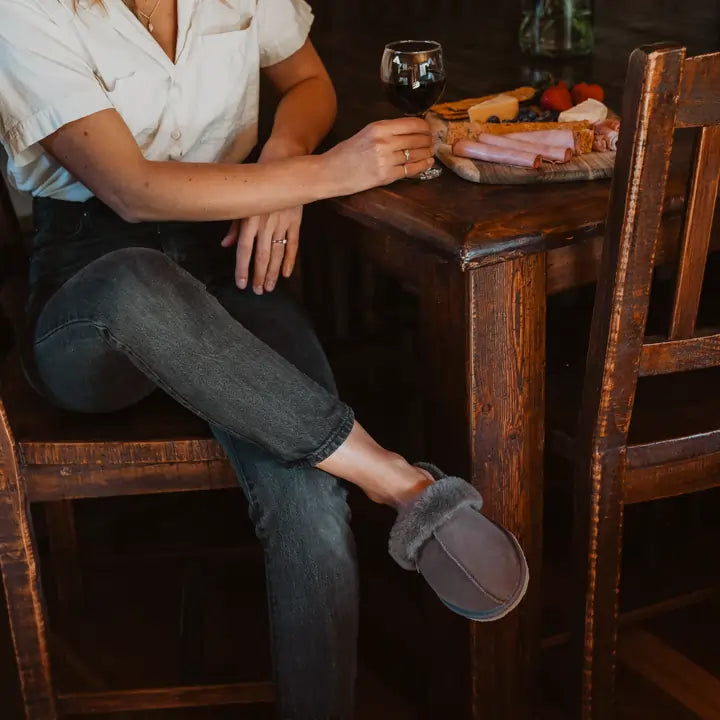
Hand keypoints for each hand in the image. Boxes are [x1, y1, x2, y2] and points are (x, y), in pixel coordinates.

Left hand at [221, 138, 304, 292]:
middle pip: (261, 255)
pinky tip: (286, 274)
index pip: (244, 250)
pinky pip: (293, 244)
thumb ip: (234, 226)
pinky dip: (290, 260)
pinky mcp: (295, 221)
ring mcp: (282, 223)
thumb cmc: (256, 184)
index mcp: (250, 219)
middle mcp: (265, 223)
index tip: (240, 284)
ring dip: (272, 273)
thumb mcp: (241, 202)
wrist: (282, 164)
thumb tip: (226, 246)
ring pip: (277, 253)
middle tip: (257, 292)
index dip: (242, 268)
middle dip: (258, 276)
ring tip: (268, 288)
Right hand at [322, 117, 434, 194]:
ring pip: (416, 154)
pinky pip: (410, 170)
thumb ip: (386, 131)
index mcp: (379, 127)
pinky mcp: (386, 176)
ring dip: (427, 153)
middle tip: (432, 142)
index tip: (429, 129)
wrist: (330, 172)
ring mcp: (386, 160)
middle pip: (417, 139)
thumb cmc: (346, 153)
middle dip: (428, 140)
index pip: (412, 123)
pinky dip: (422, 166)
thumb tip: (409, 130)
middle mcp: (384, 142)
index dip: (425, 126)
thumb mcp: (365, 133)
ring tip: (430, 152)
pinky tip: (427, 163)